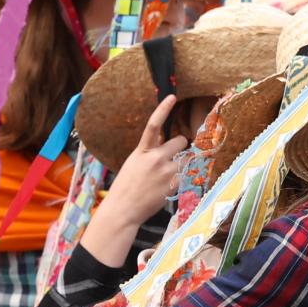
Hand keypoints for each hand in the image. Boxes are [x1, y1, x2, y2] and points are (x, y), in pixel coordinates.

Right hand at [84, 95, 185, 261]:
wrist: (123, 210)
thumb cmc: (126, 187)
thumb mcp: (133, 163)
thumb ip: (148, 152)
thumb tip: (164, 143)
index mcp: (142, 151)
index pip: (153, 125)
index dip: (163, 109)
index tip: (172, 97)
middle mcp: (156, 158)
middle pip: (180, 141)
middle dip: (179, 147)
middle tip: (170, 158)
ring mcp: (166, 172)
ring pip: (183, 160)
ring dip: (178, 165)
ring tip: (162, 179)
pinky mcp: (174, 185)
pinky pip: (182, 177)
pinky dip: (177, 181)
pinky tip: (163, 189)